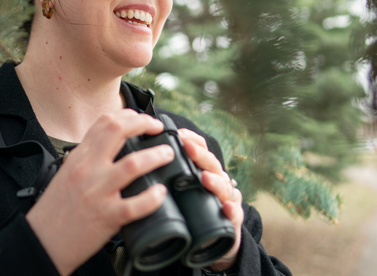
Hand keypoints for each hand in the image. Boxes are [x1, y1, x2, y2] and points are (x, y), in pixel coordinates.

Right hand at [27, 109, 174, 275]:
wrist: (41, 242)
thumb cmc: (55, 210)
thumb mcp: (67, 173)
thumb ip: (88, 159)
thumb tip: (112, 148)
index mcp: (79, 157)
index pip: (104, 122)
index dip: (128, 114)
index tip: (143, 118)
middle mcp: (87, 169)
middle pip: (118, 130)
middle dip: (144, 123)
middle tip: (158, 128)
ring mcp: (97, 192)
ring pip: (133, 164)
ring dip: (156, 156)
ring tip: (167, 154)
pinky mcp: (107, 216)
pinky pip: (136, 204)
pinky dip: (153, 197)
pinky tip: (160, 192)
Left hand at [178, 128, 243, 271]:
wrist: (213, 242)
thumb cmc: (192, 211)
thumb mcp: (180, 191)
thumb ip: (168, 177)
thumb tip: (141, 159)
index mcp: (204, 172)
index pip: (202, 150)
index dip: (192, 141)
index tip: (179, 134)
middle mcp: (218, 182)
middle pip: (212, 165)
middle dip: (200, 155)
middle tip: (188, 148)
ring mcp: (227, 200)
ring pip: (224, 187)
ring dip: (215, 181)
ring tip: (205, 178)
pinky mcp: (232, 221)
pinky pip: (235, 215)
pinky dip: (232, 211)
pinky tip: (227, 208)